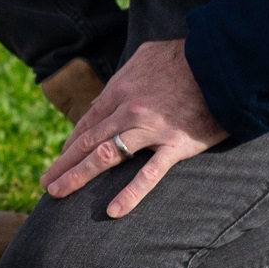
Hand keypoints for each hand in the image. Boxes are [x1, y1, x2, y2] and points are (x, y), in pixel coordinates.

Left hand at [38, 39, 227, 217]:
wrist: (222, 61)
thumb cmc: (185, 56)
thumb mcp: (145, 56)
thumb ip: (124, 77)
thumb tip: (107, 96)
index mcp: (121, 90)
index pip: (88, 122)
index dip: (71, 143)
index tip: (61, 158)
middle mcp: (128, 110)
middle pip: (88, 141)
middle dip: (64, 163)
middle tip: (46, 183)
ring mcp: (150, 129)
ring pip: (106, 156)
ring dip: (78, 176)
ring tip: (58, 194)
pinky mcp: (175, 145)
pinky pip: (149, 174)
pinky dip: (130, 194)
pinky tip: (113, 211)